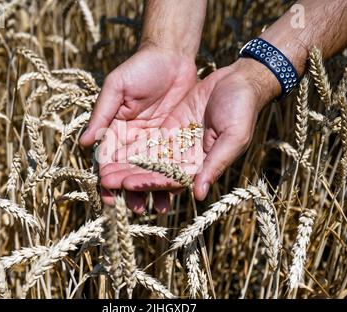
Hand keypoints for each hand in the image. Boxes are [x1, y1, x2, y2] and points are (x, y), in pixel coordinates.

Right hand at [79, 45, 197, 211]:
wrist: (171, 56)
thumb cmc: (139, 67)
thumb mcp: (117, 87)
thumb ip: (102, 114)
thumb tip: (84, 143)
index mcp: (115, 129)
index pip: (109, 158)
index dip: (109, 175)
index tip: (109, 191)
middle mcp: (133, 139)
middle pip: (130, 170)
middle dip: (132, 189)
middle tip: (135, 208)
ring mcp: (153, 141)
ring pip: (151, 171)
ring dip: (152, 189)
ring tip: (158, 207)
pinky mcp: (173, 139)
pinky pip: (171, 162)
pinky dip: (172, 177)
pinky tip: (175, 191)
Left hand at [109, 58, 278, 201]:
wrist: (239, 80)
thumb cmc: (242, 108)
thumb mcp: (233, 136)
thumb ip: (215, 164)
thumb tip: (198, 195)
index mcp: (201, 165)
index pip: (171, 179)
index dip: (149, 182)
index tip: (127, 185)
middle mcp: (187, 158)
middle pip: (154, 172)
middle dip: (130, 177)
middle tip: (106, 182)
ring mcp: (177, 143)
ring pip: (147, 158)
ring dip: (127, 165)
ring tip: (104, 171)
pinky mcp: (170, 127)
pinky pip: (148, 139)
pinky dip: (131, 146)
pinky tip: (112, 149)